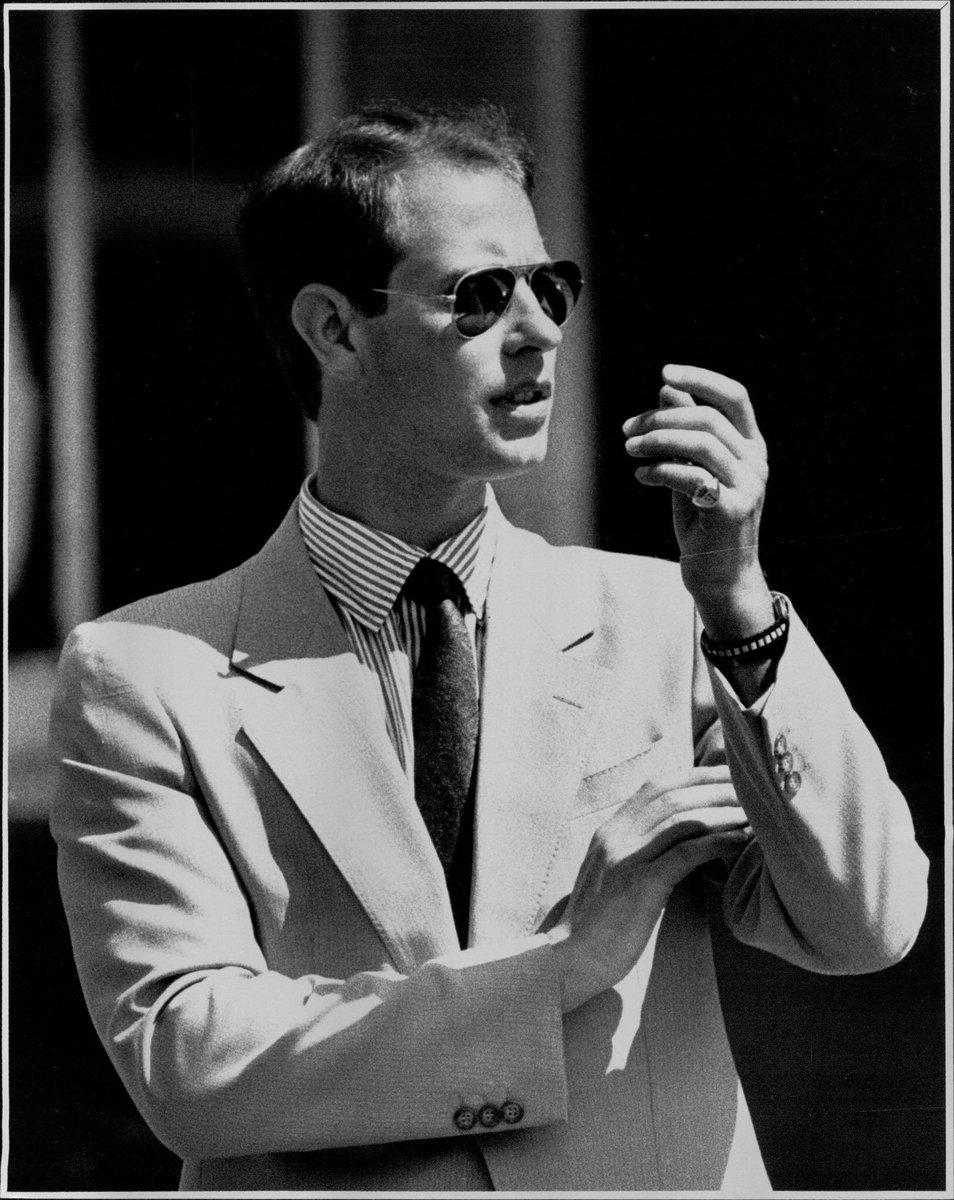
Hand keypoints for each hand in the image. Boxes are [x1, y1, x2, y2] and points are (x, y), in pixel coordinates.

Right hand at [547, 766, 750, 1011]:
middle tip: (750, 786)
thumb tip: (677, 845)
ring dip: (721, 811)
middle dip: (714, 788)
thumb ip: (636, 853)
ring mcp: (625, 858)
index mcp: (610, 831)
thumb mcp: (613, 877)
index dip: (693, 776)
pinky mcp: (639, 884)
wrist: (567, 959)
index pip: (655, 787)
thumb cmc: (598, 926)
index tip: (725, 775)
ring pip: (680, 818)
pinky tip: (741, 840)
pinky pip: (685, 853)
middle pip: (672, 796)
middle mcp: (616, 836)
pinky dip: (717, 842)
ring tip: (753, 811)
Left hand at [622, 365, 771, 630]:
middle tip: (628, 431)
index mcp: (750, 446)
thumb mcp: (694, 470)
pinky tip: (641, 475)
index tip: (665, 372)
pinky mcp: (732, 510)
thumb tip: (668, 388)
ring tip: (630, 450)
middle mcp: (755, 462)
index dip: (701, 379)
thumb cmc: (704, 522)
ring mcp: (748, 487)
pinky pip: (692, 477)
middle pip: (708, 419)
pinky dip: (660, 470)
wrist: (721, 577)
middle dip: (661, 419)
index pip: (735, 396)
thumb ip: (685, 432)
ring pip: (700, 444)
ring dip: (657, 441)